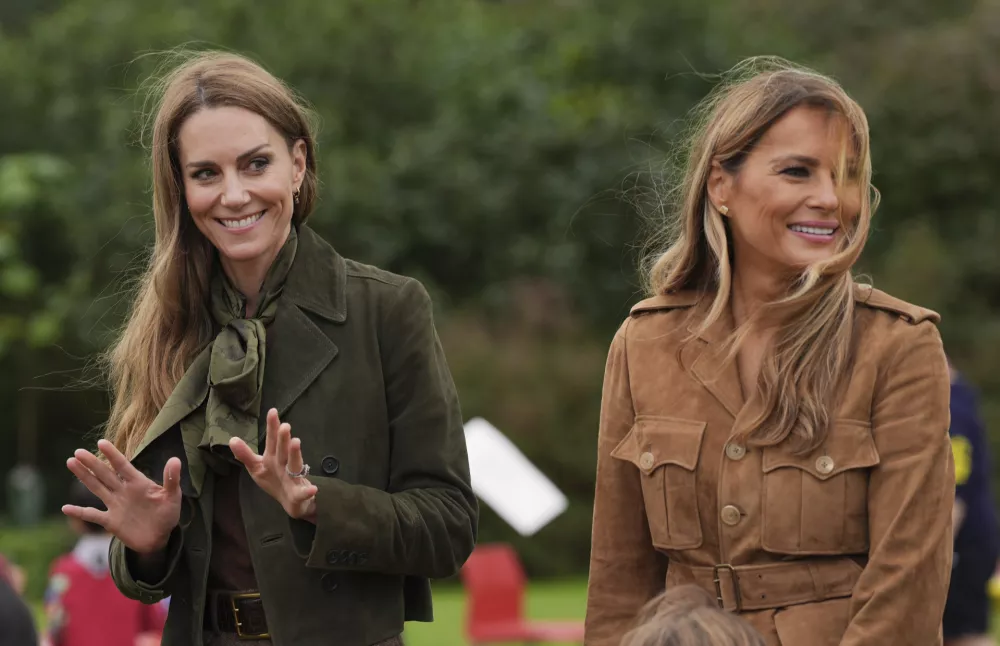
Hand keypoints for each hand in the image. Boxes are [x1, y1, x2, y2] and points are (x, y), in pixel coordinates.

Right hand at [62, 439, 181, 554]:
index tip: (101, 442)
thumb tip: (175, 460)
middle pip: (105, 474)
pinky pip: (92, 515)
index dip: (113, 455)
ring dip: (84, 477)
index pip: (123, 466)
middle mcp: (123, 491)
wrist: (160, 537)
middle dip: (92, 463)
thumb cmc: (168, 514)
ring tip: (71, 463)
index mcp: (138, 483)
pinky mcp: (111, 522)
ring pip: (97, 488)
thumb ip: (171, 479)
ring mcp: (115, 505)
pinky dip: (80, 512)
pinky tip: (65, 508)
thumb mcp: (173, 496)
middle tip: (77, 452)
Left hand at [230, 408, 317, 520]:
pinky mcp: (299, 494)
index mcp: (274, 458)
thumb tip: (232, 439)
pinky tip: (313, 489)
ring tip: (296, 443)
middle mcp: (284, 464)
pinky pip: (303, 493)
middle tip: (285, 426)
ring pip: (294, 465)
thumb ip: (245, 455)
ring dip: (295, 454)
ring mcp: (293, 478)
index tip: (272, 411)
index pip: (272, 440)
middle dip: (283, 439)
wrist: (292, 502)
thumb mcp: (257, 468)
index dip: (272, 427)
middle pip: (283, 450)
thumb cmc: (275, 480)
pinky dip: (308, 491)